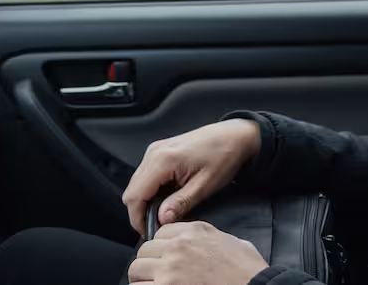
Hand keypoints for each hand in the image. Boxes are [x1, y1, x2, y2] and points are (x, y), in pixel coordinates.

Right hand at [122, 119, 260, 235]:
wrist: (235, 135)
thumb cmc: (224, 155)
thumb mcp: (205, 185)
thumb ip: (180, 203)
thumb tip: (161, 220)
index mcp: (163, 159)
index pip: (135, 196)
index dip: (138, 219)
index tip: (151, 232)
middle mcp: (155, 152)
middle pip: (132, 191)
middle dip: (142, 211)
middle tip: (161, 224)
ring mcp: (157, 149)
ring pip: (138, 184)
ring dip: (147, 200)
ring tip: (168, 209)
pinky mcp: (162, 150)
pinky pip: (147, 175)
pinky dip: (153, 189)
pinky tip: (170, 195)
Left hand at [127, 221, 268, 284]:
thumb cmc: (245, 269)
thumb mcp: (226, 240)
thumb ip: (205, 237)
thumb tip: (197, 244)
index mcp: (193, 231)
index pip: (160, 232)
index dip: (161, 246)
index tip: (164, 256)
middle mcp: (178, 247)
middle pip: (144, 251)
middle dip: (148, 263)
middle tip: (155, 275)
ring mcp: (169, 271)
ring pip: (136, 270)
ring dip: (142, 279)